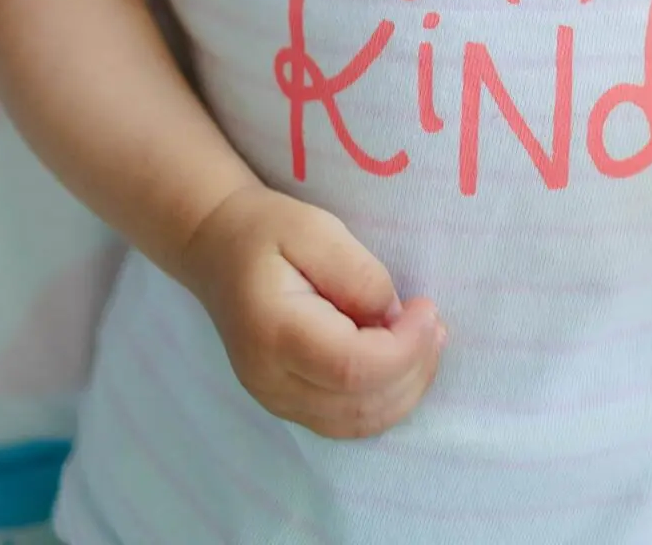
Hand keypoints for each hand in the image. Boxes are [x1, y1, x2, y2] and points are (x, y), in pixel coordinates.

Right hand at [178, 184, 444, 437]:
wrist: (217, 247)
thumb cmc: (267, 230)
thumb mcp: (315, 229)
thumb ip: (358, 274)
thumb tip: (396, 317)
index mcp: (274, 332)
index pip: (352, 369)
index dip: (404, 350)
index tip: (428, 309)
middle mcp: (271, 380)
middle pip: (359, 405)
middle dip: (413, 369)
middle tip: (435, 324)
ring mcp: (275, 399)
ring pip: (356, 423)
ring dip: (405, 389)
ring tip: (427, 340)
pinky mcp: (287, 403)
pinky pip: (346, 420)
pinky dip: (384, 400)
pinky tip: (402, 362)